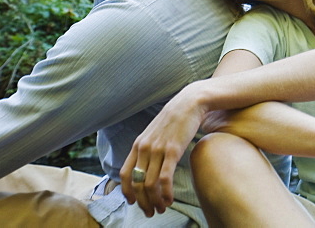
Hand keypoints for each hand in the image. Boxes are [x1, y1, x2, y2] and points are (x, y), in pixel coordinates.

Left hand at [120, 86, 205, 216]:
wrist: (190, 103)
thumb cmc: (175, 119)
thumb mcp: (155, 133)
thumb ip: (148, 149)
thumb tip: (147, 167)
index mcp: (138, 145)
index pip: (124, 174)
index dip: (127, 191)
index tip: (133, 202)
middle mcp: (144, 149)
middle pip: (137, 183)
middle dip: (142, 202)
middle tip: (150, 212)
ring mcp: (157, 150)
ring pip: (150, 185)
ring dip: (154, 201)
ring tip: (161, 209)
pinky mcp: (173, 151)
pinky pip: (164, 179)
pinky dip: (165, 194)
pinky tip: (170, 199)